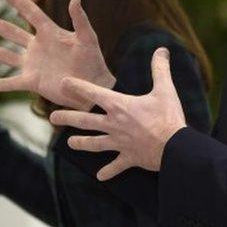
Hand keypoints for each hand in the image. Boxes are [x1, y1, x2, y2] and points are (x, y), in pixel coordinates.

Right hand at [0, 0, 114, 109]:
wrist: (93, 88)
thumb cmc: (94, 61)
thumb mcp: (88, 39)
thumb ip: (80, 20)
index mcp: (50, 33)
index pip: (31, 13)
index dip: (18, 1)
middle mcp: (38, 47)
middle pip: (12, 33)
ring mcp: (33, 65)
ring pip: (6, 56)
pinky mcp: (32, 82)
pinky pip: (10, 83)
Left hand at [49, 48, 186, 180]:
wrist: (175, 148)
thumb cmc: (168, 117)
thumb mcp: (165, 90)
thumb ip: (160, 69)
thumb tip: (162, 49)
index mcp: (119, 106)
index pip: (93, 93)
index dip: (77, 87)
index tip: (63, 83)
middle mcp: (114, 124)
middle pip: (85, 121)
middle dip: (67, 118)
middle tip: (52, 117)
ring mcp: (119, 143)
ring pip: (94, 144)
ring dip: (81, 143)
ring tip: (69, 144)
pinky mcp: (128, 158)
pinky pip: (115, 166)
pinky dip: (108, 171)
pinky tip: (99, 176)